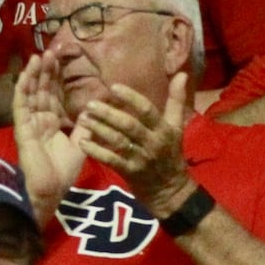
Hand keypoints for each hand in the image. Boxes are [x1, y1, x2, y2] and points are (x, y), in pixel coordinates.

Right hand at [14, 51, 86, 221]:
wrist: (49, 189)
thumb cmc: (62, 171)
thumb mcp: (81, 144)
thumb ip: (86, 126)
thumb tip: (96, 107)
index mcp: (52, 121)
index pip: (54, 94)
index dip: (57, 77)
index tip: (61, 59)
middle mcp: (39, 117)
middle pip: (42, 89)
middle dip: (46, 70)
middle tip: (52, 50)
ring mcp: (29, 121)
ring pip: (31, 92)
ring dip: (34, 74)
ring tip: (40, 56)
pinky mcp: (22, 126)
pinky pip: (21, 104)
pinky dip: (23, 88)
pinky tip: (26, 74)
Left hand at [74, 73, 195, 216]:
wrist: (172, 191)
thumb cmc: (171, 153)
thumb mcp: (176, 127)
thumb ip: (176, 100)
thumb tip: (182, 74)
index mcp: (163, 129)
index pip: (148, 111)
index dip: (131, 98)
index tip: (113, 86)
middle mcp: (152, 143)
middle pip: (129, 126)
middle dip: (109, 114)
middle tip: (90, 104)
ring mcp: (140, 159)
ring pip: (118, 142)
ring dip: (99, 129)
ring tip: (82, 118)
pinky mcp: (130, 172)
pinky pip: (111, 160)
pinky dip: (96, 151)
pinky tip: (82, 142)